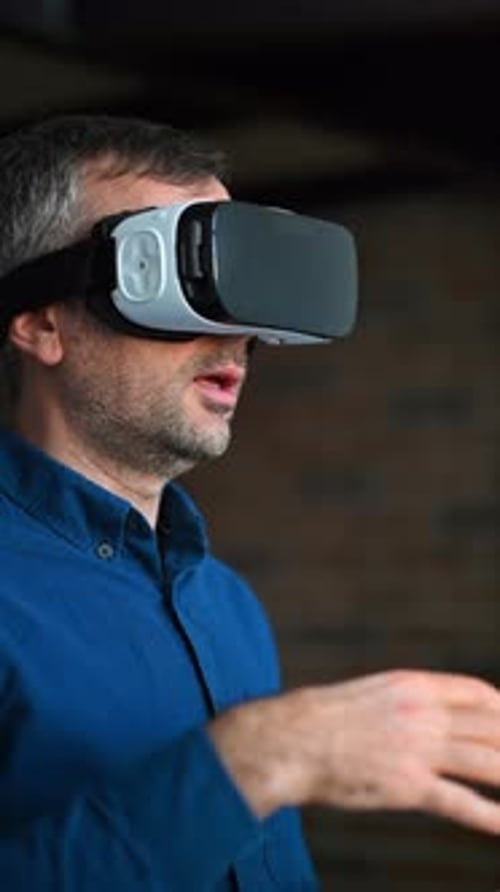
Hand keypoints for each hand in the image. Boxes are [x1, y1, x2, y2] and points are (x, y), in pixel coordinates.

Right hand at [208, 670, 499, 833]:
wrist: (292, 738)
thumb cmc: (325, 718)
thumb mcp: (373, 692)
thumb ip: (407, 700)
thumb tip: (430, 710)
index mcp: (413, 686)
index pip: (476, 692)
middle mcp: (423, 713)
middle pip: (490, 726)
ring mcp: (418, 749)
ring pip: (486, 761)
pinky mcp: (408, 785)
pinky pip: (460, 801)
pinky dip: (489, 815)